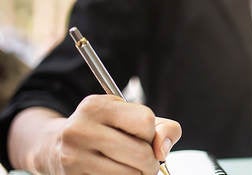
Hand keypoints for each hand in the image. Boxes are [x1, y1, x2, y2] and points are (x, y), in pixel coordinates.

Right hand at [19, 95, 180, 173]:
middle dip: (151, 161)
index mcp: (96, 106)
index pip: (145, 121)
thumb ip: (161, 128)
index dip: (151, 133)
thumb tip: (162, 150)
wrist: (56, 147)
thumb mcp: (130, 117)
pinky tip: (114, 173)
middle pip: (141, 153)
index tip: (143, 137)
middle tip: (146, 162)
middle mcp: (80, 130)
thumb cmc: (105, 130)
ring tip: (129, 167)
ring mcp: (73, 157)